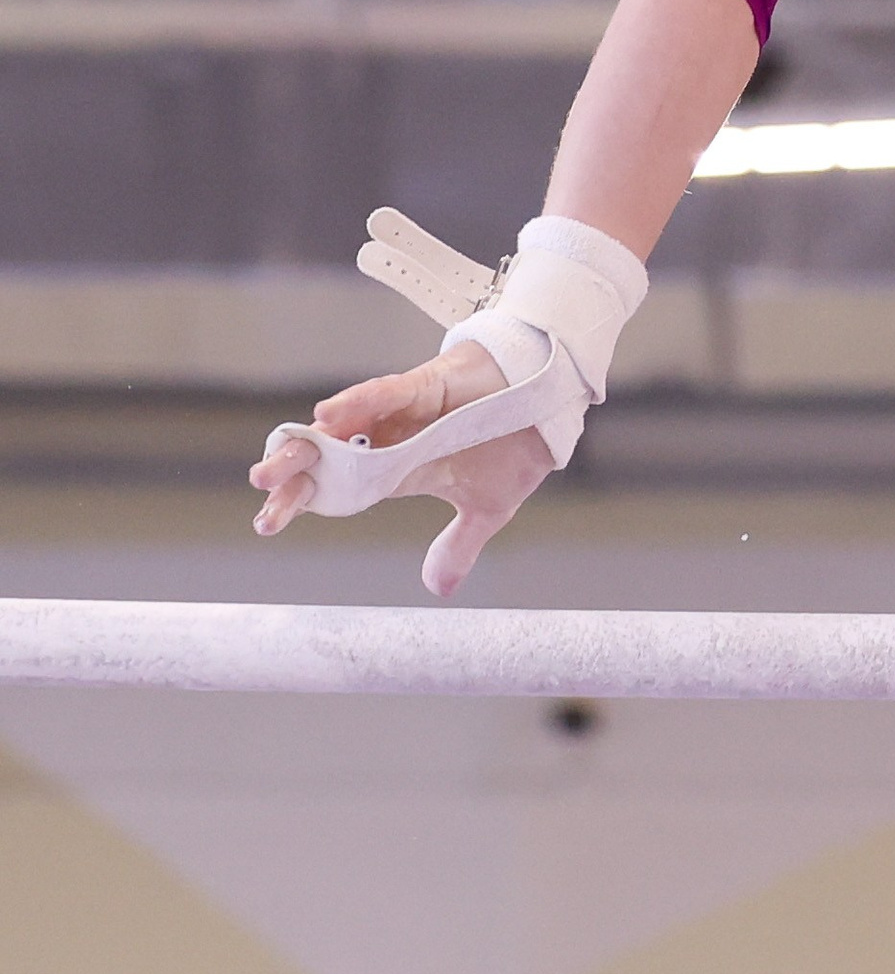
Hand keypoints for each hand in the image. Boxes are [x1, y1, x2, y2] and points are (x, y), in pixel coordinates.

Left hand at [249, 339, 554, 598]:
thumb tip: (438, 588)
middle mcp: (392, 437)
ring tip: (275, 463)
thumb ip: (459, 544)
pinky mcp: (429, 384)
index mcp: (399, 466)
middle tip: (262, 496)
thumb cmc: (518, 441)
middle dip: (294, 474)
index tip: (267, 523)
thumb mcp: (488, 507)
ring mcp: (407, 410)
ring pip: (348, 424)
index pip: (339, 486)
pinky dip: (359, 403)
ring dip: (312, 441)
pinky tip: (328, 416)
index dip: (302, 500)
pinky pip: (388, 393)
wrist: (552, 397)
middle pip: (331, 456)